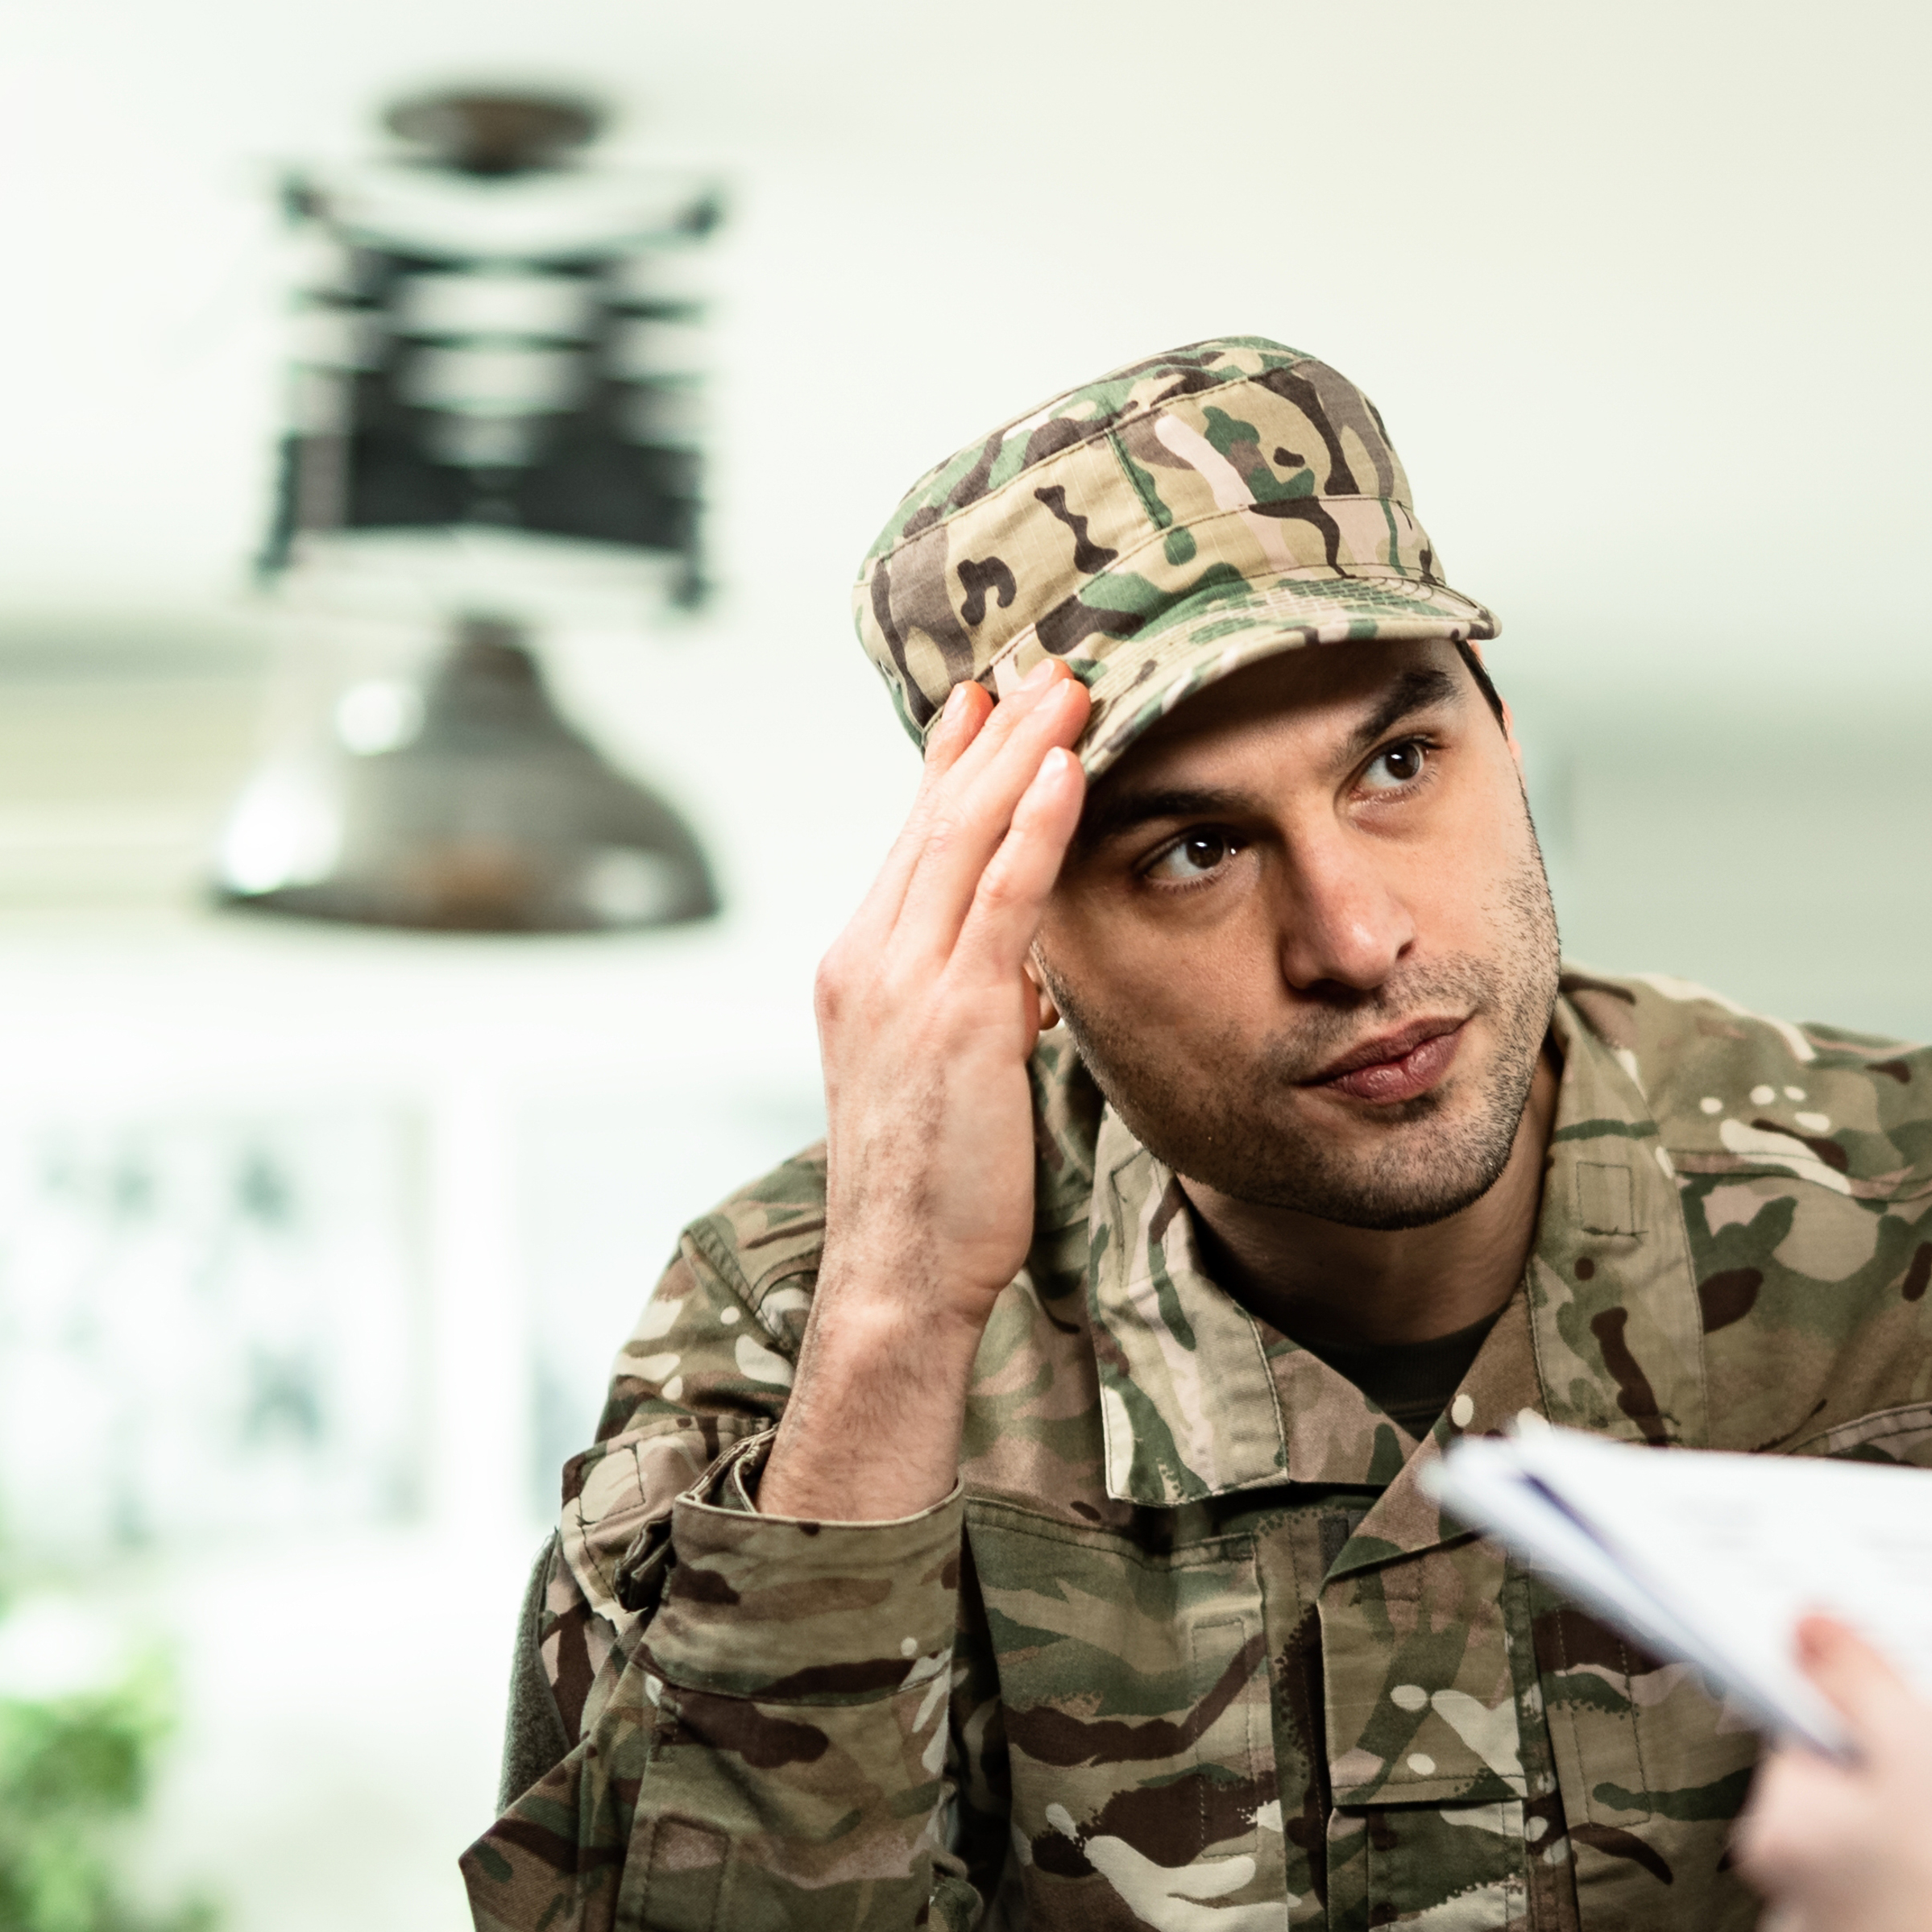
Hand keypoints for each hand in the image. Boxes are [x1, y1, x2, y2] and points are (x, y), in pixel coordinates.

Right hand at [759, 671, 1089, 1522]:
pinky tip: (1067, 769)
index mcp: (860, 967)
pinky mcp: (955, 1018)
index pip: (913, 841)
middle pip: (935, 816)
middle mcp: (868, 958)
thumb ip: (976, 1007)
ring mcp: (904, 985)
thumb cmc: (934, 1189)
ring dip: (1022, 751)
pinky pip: (999, 900)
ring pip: (964, 837)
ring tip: (1070, 683)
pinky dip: (1032, 826)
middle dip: (992, 732)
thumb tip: (1022, 975)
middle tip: (1042, 658)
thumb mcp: (950, 1075)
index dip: (951, 762)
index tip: (985, 697)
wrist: (899, 1273)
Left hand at [1735, 1621, 1931, 1931]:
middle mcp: (1785, 1905)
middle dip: (1902, 1795)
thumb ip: (1855, 1677)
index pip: (1807, 1743)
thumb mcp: (1919, 1740)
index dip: (1877, 1728)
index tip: (1929, 1736)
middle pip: (1840, 1810)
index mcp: (1775, 1832)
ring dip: (1923, 1858)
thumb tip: (1804, 1628)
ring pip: (1876, 1874)